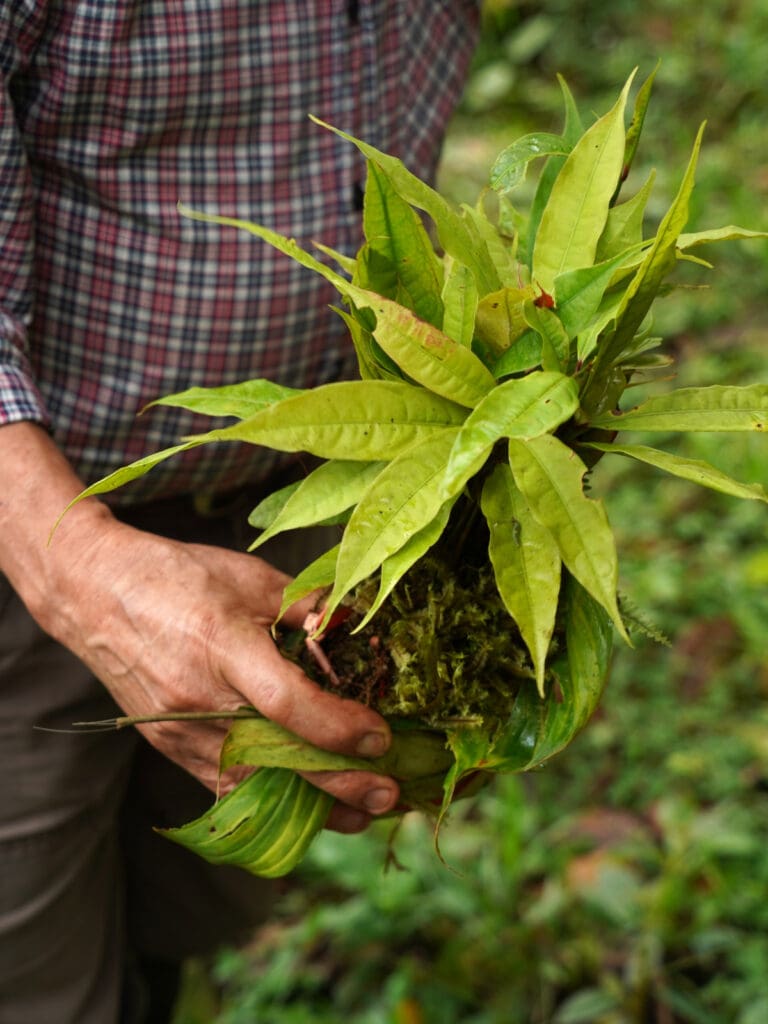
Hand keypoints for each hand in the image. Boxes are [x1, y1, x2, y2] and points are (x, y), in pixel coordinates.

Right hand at [0, 424, 398, 833]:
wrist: (93, 592)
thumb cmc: (175, 576)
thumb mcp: (250, 577)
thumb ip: (306, 609)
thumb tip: (355, 632)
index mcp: (221, 646)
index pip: (287, 705)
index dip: (338, 727)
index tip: (380, 737)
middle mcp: (197, 699)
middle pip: (276, 761)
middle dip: (340, 786)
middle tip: (389, 795)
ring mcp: (177, 731)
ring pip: (254, 787)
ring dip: (311, 806)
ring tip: (360, 812)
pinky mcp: (169, 746)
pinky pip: (224, 788)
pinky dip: (269, 801)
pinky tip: (306, 807)